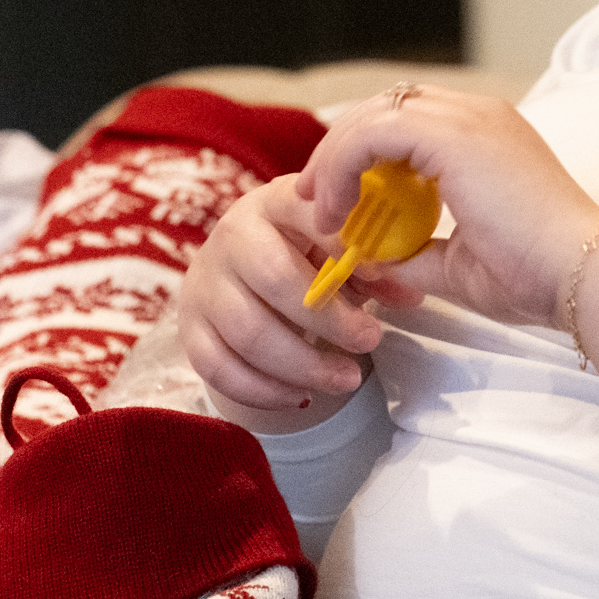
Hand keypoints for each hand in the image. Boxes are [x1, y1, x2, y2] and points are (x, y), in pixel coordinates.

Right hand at [178, 178, 384, 426]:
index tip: (381, 273)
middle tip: (370, 341)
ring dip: (304, 364)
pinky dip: (264, 391)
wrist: (239, 270)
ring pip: (249, 332)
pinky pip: (219, 368)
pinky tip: (302, 395)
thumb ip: (374, 269)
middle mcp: (231, 235)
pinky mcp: (189, 327)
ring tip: (348, 379)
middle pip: (275, 279)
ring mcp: (204, 282)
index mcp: (274, 202)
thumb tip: (409, 296)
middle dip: (329, 319)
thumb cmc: (302, 254)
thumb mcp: (337, 248)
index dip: (343, 243)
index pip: (306, 213)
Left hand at [296, 84, 598, 331]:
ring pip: (374, 114)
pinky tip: (336, 208)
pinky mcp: (454, 136)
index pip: (408, 122)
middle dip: (341, 149)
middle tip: (313, 197)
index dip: (364, 152)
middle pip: (386, 108)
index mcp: (486, 138)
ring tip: (319, 207)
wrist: (580, 275)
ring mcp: (468, 119)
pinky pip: (374, 133)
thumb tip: (372, 260)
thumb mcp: (460, 265)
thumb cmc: (536, 276)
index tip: (336, 199)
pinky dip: (343, 166)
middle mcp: (478, 116)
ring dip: (336, 158)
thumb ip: (416, 254)